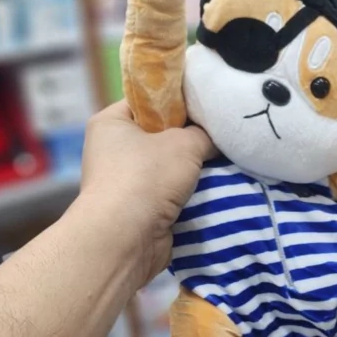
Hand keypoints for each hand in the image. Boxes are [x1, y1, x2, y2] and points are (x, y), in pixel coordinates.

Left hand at [76, 101, 215, 287]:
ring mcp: (125, 182)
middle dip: (190, 137)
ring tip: (225, 159)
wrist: (127, 237)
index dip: (177, 99)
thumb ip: (203, 134)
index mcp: (111, 123)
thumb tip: (212, 138)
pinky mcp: (139, 209)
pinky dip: (188, 193)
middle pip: (160, 134)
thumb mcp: (185, 143)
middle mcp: (113, 150)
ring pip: (169, 167)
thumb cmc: (147, 176)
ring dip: (193, 168)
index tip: (207, 102)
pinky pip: (170, 193)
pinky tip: (216, 187)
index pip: (147, 100)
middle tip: (221, 133)